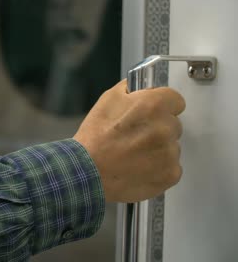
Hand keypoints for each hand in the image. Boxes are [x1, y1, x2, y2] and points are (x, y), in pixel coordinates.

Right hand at [73, 80, 185, 202]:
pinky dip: (159, 169)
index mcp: (153, 105)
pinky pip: (172, 167)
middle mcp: (165, 128)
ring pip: (172, 146)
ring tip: (134, 154)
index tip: (152, 113)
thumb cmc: (94, 139)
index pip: (176, 100)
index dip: (162, 106)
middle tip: (136, 136)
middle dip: (158, 128)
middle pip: (173, 124)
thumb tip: (143, 87)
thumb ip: (130, 89)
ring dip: (158, 149)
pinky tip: (139, 167)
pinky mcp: (170, 174)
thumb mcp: (107, 100)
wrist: (87, 173)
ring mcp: (169, 153)